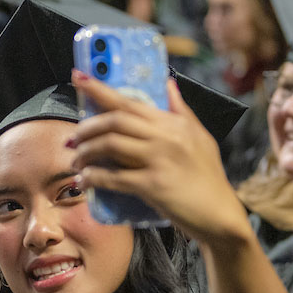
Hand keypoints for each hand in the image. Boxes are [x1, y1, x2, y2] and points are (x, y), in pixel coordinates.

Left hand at [70, 71, 249, 249]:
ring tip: (76, 162)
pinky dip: (94, 178)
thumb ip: (181, 110)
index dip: (99, 88)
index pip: (130, 101)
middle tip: (72, 138)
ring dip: (86, 152)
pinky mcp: (153, 186)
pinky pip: (113, 177)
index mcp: (174, 123)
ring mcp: (159, 160)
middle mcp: (166, 136)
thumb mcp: (200, 137)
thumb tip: (168, 83)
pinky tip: (84, 181)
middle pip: (115, 120)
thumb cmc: (208, 177)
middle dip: (86, 127)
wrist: (220, 215)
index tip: (77, 77)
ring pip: (110, 145)